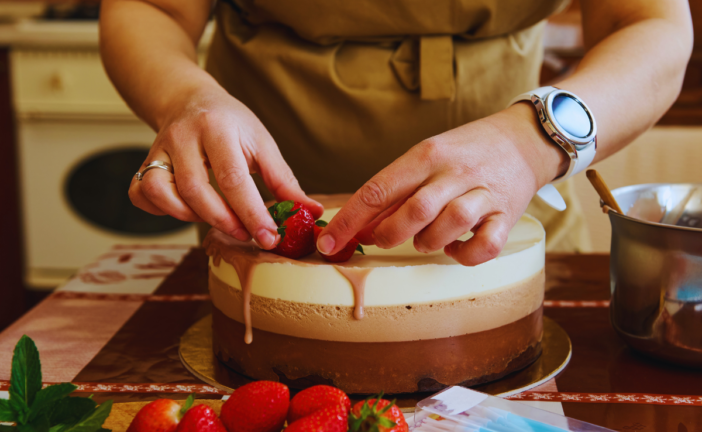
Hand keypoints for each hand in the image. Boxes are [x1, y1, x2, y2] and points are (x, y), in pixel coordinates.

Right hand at [128, 85, 323, 248]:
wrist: (189, 99)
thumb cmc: (231, 124)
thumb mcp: (262, 143)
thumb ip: (283, 180)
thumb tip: (311, 212)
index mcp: (217, 128)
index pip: (232, 178)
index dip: (252, 213)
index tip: (269, 236)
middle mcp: (182, 137)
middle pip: (195, 189)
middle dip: (224, 220)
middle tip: (247, 234)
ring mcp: (158, 149)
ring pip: (161, 191)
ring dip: (190, 216)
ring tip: (218, 219)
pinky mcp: (144, 163)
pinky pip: (140, 193)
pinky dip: (160, 210)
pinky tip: (186, 210)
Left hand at [317, 103, 568, 265]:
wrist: (522, 139)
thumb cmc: (464, 153)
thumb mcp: (426, 157)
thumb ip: (396, 191)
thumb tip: (355, 225)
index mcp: (426, 155)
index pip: (378, 189)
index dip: (349, 220)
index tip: (327, 244)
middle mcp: (454, 172)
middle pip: (415, 209)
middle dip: (389, 234)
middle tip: (382, 240)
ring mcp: (484, 193)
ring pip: (450, 223)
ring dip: (428, 241)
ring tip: (423, 240)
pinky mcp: (507, 215)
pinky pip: (485, 245)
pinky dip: (465, 254)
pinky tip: (455, 247)